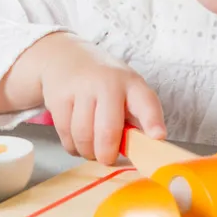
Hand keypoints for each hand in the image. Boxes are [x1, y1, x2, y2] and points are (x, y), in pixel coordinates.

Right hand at [0, 32, 165, 163]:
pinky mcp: (58, 98)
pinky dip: (73, 146)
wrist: (65, 57)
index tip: (158, 136)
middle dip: (108, 154)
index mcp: (131, 83)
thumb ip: (136, 117)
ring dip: (88, 152)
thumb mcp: (127, 90)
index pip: (146, 102)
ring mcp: (81, 88)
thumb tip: (144, 149)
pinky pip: (66, 135)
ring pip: (83, 136)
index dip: (152, 121)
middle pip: (108, 130)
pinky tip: (78, 141)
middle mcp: (107, 83)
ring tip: (92, 150)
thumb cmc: (104, 82)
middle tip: (108, 159)